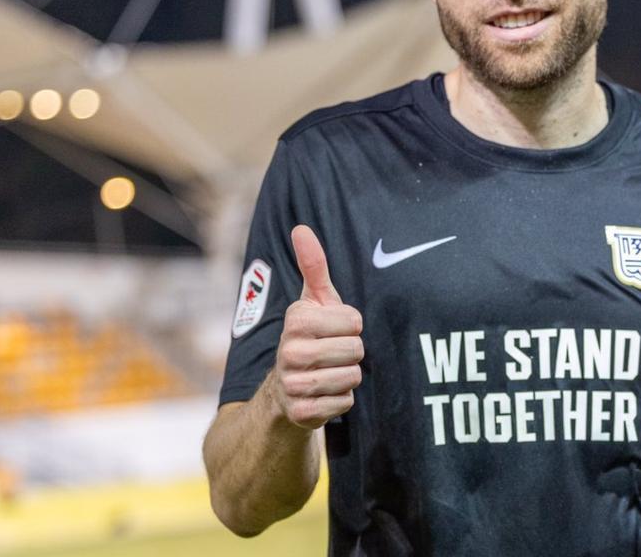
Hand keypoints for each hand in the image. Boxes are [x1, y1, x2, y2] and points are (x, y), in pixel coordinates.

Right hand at [271, 224, 363, 428]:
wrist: (284, 391)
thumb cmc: (310, 336)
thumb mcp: (313, 301)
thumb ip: (313, 266)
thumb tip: (301, 228)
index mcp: (296, 320)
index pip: (355, 321)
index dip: (352, 326)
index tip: (334, 329)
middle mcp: (289, 351)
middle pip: (355, 350)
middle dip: (352, 353)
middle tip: (333, 353)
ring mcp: (293, 383)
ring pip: (352, 377)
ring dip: (348, 376)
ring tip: (330, 371)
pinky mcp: (301, 412)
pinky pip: (344, 402)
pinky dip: (341, 399)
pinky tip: (325, 393)